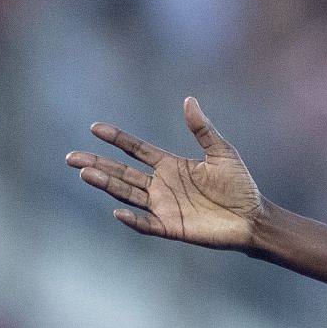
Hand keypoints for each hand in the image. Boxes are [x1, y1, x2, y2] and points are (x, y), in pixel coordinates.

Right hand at [64, 97, 262, 249]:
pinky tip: (118, 211)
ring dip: (107, 185)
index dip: (117, 139)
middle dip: (98, 164)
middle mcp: (162, 185)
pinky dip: (133, 219)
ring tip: (85, 174)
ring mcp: (164, 207)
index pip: (136, 150)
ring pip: (128, 194)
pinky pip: (147, 223)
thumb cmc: (240, 186)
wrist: (254, 218)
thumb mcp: (222, 153)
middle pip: (123, 173)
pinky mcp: (172, 227)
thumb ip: (203, 130)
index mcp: (171, 166)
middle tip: (72, 157)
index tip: (95, 128)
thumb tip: (189, 100)